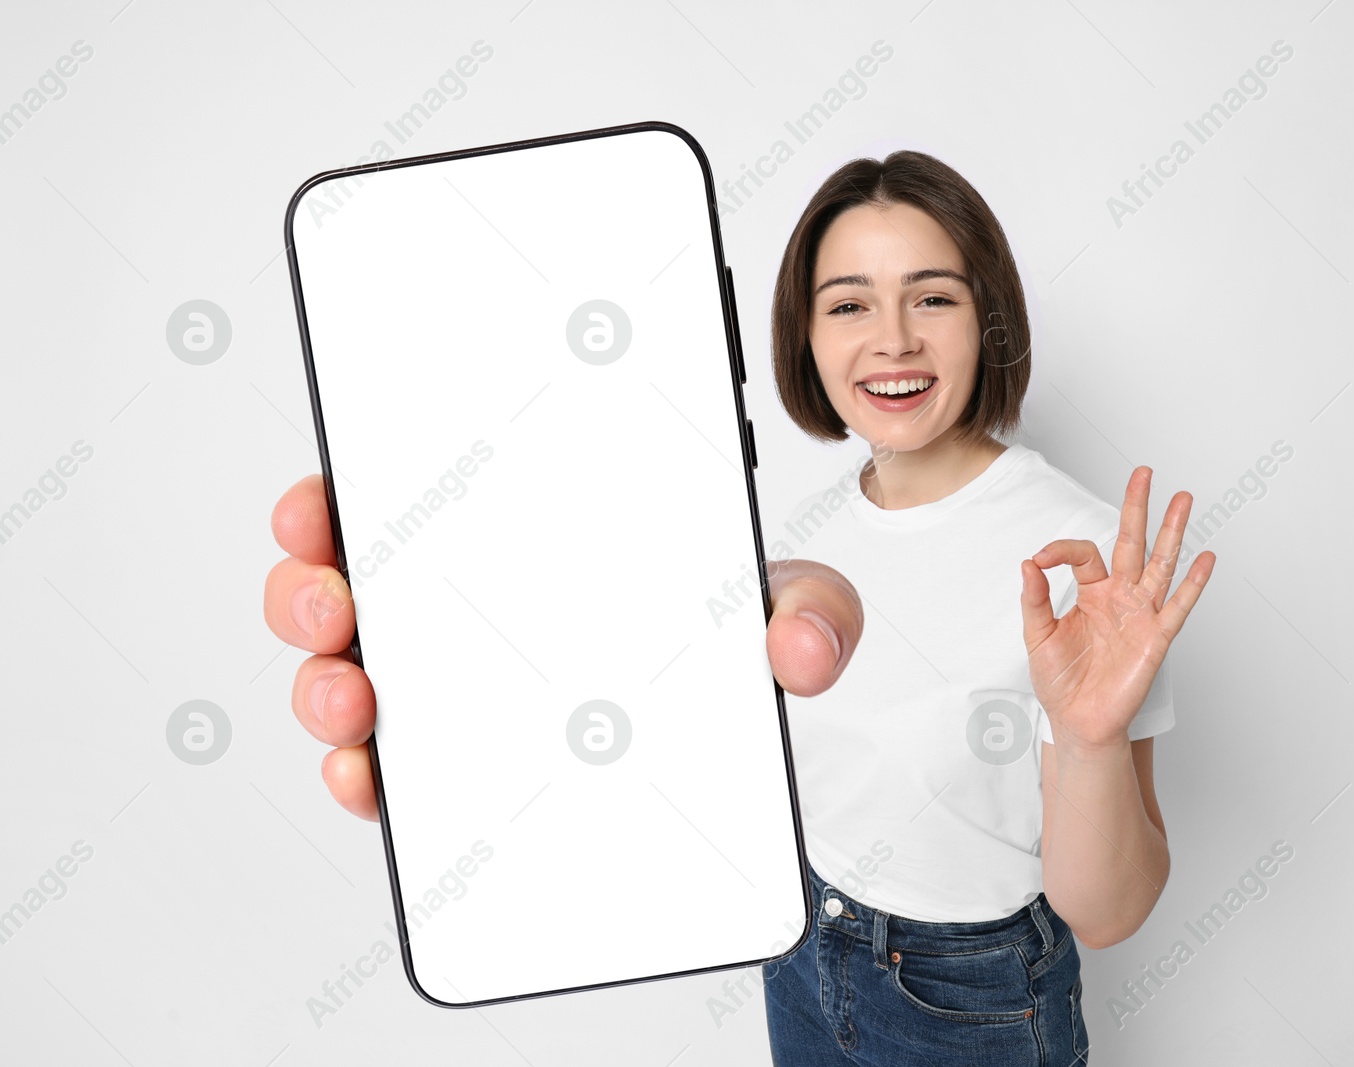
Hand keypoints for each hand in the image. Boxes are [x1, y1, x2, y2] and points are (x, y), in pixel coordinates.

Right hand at [264, 474, 863, 819]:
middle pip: (349, 583)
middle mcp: (467, 604)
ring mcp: (452, 689)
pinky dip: (361, 775)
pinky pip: (387, 769)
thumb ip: (814, 611)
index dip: (341, 495)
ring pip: (350, 675)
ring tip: (353, 698)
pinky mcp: (456, 768)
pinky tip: (370, 780)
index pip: (407, 496)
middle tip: (333, 598)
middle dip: (309, 586)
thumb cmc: (736, 636)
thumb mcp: (788, 605)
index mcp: (521, 534)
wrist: (740, 736)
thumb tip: (804, 651)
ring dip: (323, 684)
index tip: (321, 499)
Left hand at [1019, 466, 1214, 751]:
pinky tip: (1206, 558)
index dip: (1060, 551)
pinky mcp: (1156, 638)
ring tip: (1183, 499)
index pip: (1083, 554)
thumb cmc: (1060, 681)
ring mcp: (1140, 614)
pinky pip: (1177, 606)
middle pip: (1131, 543)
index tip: (1040, 560)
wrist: (1078, 722)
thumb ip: (1035, 599)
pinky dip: (1194, 583)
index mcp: (1090, 593)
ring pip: (1160, 564)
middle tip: (1144, 473)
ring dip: (1172, 532)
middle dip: (1137, 508)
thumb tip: (1029, 561)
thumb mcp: (1038, 636)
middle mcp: (1119, 597)